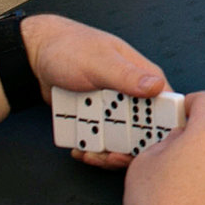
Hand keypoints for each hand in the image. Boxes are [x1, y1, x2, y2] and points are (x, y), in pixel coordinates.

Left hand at [20, 15, 167, 169]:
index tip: (142, 147)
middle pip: (144, 133)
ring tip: (87, 153)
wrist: (38, 55)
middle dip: (128, 151)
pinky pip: (101, 140)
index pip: (166, 109)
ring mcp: (116, 108)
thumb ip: (128, 75)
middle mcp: (134, 95)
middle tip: (108, 156)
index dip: (160, 132)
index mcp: (144, 78)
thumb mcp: (100, 62)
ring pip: (122, 141)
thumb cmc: (71, 48)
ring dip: (106, 154)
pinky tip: (79, 148)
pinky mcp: (99, 118)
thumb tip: (157, 86)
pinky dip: (91, 149)